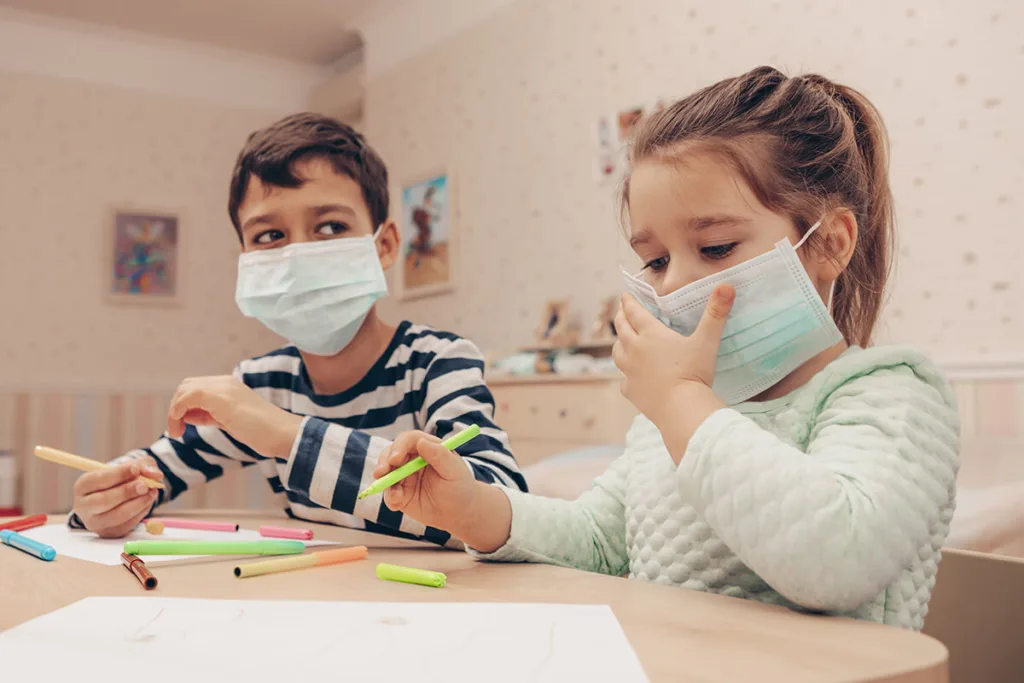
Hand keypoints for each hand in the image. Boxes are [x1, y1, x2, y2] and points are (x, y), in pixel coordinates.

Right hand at [72, 457, 162, 537]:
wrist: (121, 495)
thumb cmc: (123, 478)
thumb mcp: (133, 466)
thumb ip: (144, 466)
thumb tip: (156, 475)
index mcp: (83, 485)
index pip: (98, 480)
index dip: (118, 474)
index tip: (136, 469)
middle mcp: (84, 506)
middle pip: (103, 501)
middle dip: (126, 492)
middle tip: (144, 485)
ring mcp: (96, 522)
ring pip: (117, 515)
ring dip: (138, 503)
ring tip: (152, 492)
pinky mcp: (110, 532)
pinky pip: (128, 524)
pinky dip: (142, 512)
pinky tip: (147, 501)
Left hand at [167, 376, 302, 457]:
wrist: (282, 433)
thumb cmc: (263, 432)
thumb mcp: (232, 421)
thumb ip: (212, 415)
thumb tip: (189, 416)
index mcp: (230, 386)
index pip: (197, 388)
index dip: (185, 405)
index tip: (185, 425)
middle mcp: (225, 382)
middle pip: (187, 385)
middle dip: (177, 406)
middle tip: (178, 429)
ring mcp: (222, 387)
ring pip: (185, 389)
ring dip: (174, 410)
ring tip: (177, 432)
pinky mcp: (218, 397)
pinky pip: (186, 398)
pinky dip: (176, 412)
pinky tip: (180, 428)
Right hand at [372, 431, 511, 550]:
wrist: (459, 512)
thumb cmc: (460, 487)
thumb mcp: (454, 471)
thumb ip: (439, 455)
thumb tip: (421, 441)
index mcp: (427, 448)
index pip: (408, 440)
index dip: (399, 446)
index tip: (395, 459)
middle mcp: (412, 459)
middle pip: (391, 453)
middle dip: (384, 462)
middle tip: (381, 473)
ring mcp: (404, 476)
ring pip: (386, 473)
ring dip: (385, 481)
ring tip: (395, 496)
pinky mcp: (400, 493)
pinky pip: (389, 493)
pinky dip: (389, 498)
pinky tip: (397, 505)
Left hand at [613, 285, 733, 426]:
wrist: (681, 409)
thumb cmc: (694, 373)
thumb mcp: (706, 341)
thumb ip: (716, 313)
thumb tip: (727, 286)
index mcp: (651, 334)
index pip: (635, 312)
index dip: (629, 302)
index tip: (625, 295)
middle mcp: (635, 350)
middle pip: (622, 328)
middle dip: (621, 317)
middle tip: (621, 311)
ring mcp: (630, 371)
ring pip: (617, 352)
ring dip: (619, 342)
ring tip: (622, 339)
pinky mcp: (630, 391)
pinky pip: (624, 379)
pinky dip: (626, 374)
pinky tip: (630, 376)